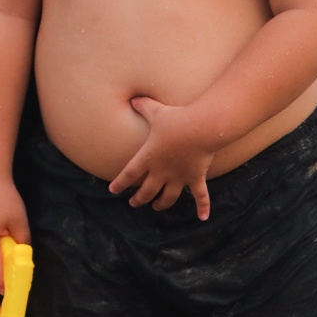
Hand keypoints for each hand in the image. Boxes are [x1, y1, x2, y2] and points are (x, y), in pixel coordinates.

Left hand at [109, 96, 216, 217]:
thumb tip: (132, 98)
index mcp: (148, 158)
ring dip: (162, 204)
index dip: (120, 183)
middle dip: (139, 199)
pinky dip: (203, 207)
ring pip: (168, 197)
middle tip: (134, 203)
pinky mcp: (196, 178)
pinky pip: (201, 197)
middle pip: (147, 191)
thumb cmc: (175, 119)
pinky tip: (203, 218)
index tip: (113, 190)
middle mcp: (162, 171)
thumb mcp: (154, 110)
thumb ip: (142, 105)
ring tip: (156, 207)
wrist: (201, 128)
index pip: (129, 174)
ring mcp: (180, 177)